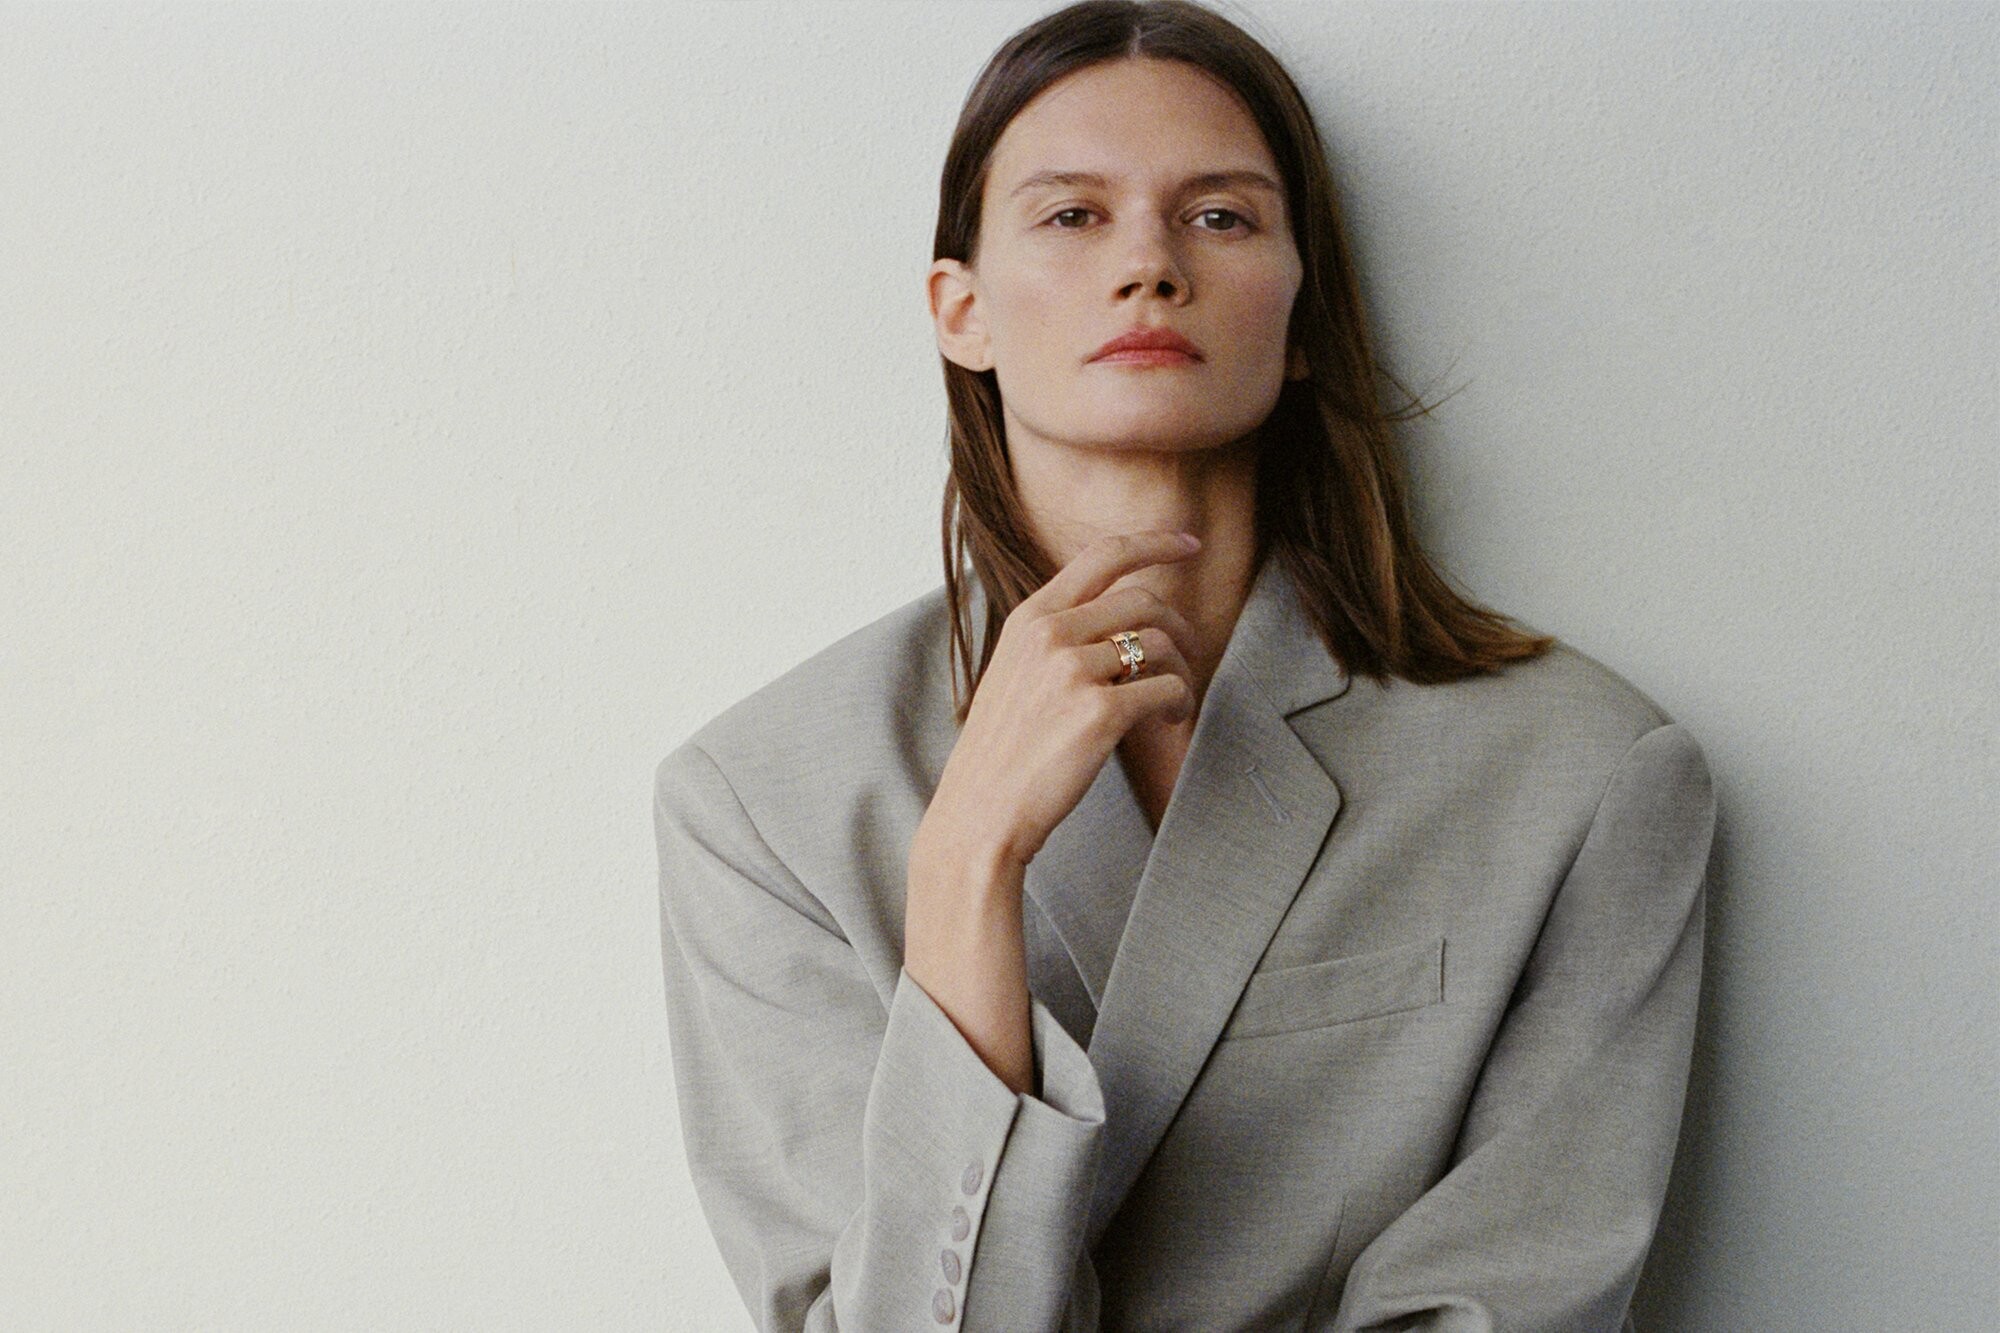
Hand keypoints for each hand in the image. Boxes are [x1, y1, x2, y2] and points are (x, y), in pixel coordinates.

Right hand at [918, 530, 1200, 870]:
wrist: (979, 813)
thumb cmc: (1000, 753)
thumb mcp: (1012, 674)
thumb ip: (1055, 639)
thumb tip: (1116, 622)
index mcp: (1029, 619)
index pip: (1102, 556)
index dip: (1153, 542)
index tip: (1188, 544)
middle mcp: (1050, 634)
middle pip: (1144, 601)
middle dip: (1180, 626)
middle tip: (1188, 657)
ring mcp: (1074, 671)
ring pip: (1162, 645)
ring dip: (1182, 671)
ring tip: (1173, 703)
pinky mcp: (1100, 712)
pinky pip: (1168, 689)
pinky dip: (1181, 704)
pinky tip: (1170, 722)